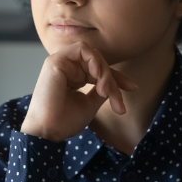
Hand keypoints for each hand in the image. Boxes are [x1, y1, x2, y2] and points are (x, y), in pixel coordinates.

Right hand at [19, 40, 136, 142]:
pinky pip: (82, 49)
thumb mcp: (90, 103)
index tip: (133, 88)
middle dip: (113, 79)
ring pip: (93, 55)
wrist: (49, 131)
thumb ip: (101, 89)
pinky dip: (94, 59)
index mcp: (72, 77)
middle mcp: (66, 68)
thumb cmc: (65, 121)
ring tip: (105, 90)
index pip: (99, 70)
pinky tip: (97, 75)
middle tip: (116, 99)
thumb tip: (115, 83)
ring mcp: (60, 63)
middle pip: (99, 63)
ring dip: (104, 70)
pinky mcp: (56, 60)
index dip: (117, 77)